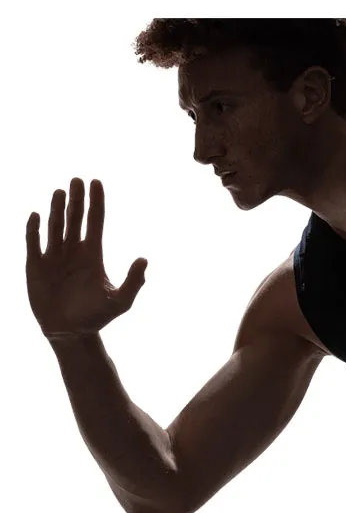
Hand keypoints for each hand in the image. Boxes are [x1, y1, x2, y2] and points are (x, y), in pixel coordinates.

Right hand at [26, 178, 147, 339]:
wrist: (71, 333)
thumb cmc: (97, 316)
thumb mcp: (121, 301)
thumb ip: (133, 281)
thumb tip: (144, 259)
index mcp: (93, 254)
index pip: (95, 221)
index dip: (96, 202)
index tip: (96, 182)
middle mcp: (73, 251)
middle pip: (75, 218)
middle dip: (76, 199)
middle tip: (77, 179)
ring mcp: (54, 257)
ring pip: (55, 226)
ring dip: (56, 208)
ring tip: (60, 190)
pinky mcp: (36, 266)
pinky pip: (34, 243)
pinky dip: (34, 229)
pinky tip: (36, 215)